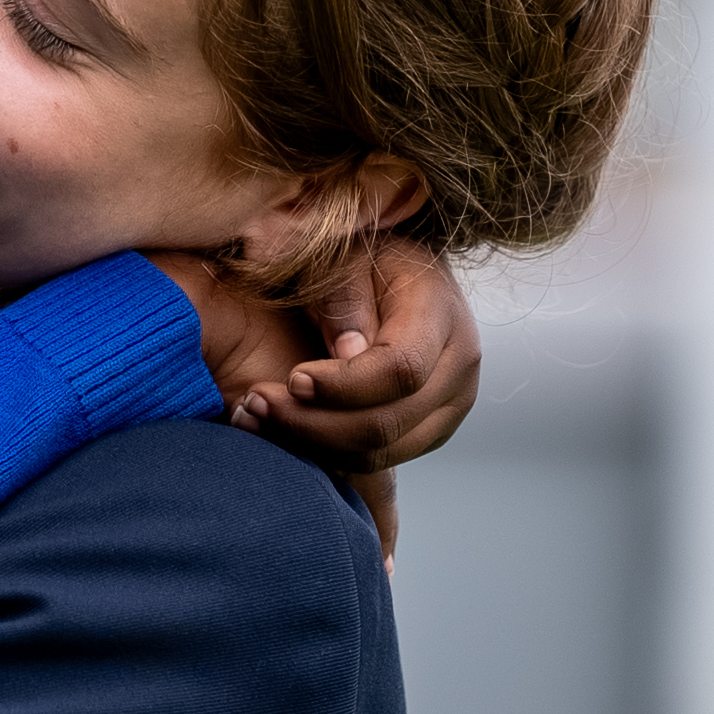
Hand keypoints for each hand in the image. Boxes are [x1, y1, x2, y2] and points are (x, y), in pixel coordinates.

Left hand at [226, 237, 476, 470]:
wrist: (400, 270)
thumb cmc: (366, 256)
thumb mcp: (347, 257)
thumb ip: (345, 300)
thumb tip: (348, 353)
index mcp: (442, 315)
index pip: (401, 370)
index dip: (342, 385)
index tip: (292, 378)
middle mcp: (459, 367)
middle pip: (389, 422)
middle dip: (313, 423)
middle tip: (254, 402)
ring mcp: (450, 404)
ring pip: (383, 452)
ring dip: (313, 444)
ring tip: (256, 415)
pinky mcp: (430, 429)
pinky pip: (380, 458)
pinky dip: (328, 453)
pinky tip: (284, 429)